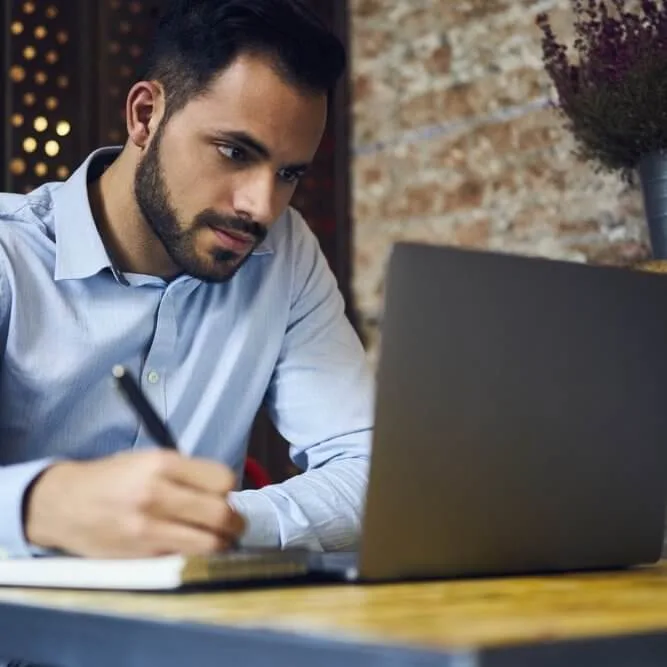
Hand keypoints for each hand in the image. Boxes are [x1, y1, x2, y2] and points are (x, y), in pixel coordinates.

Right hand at [23, 450, 244, 557]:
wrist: (63, 504)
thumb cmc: (111, 479)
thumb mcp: (148, 460)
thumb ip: (185, 473)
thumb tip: (224, 491)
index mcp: (162, 464)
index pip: (222, 479)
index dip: (229, 488)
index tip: (225, 493)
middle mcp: (157, 494)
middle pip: (221, 513)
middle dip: (235, 521)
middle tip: (235, 523)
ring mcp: (148, 527)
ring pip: (209, 542)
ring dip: (222, 543)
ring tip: (220, 539)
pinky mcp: (141, 554)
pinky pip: (185, 556)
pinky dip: (196, 554)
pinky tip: (192, 546)